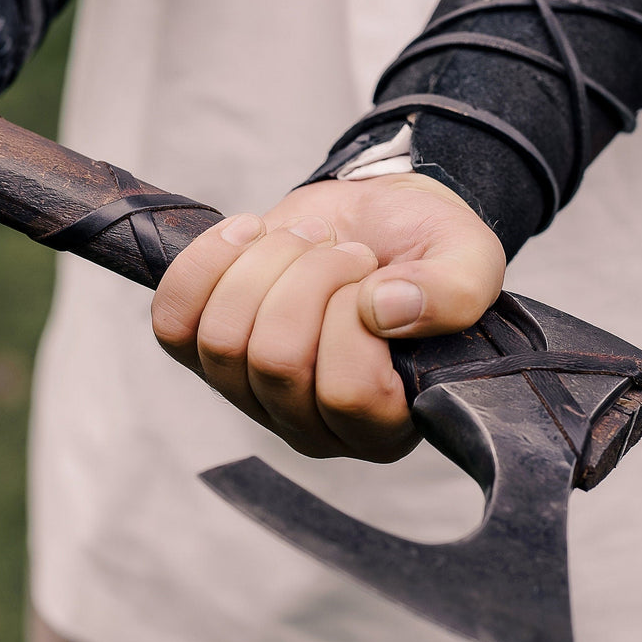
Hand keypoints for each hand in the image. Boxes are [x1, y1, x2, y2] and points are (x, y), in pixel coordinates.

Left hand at [151, 174, 504, 460]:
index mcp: (383, 425)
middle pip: (275, 361)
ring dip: (265, 264)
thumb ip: (454, 292)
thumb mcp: (468, 260)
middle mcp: (310, 425)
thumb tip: (385, 309)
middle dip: (311, 278)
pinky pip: (173, 319)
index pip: (346, 392)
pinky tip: (250, 234)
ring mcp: (249, 394)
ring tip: (307, 241)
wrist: (373, 216)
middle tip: (347, 252)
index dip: (353, 316)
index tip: (376, 275)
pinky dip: (206, 262)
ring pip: (223, 339)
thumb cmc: (424, 250)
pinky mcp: (203, 351)